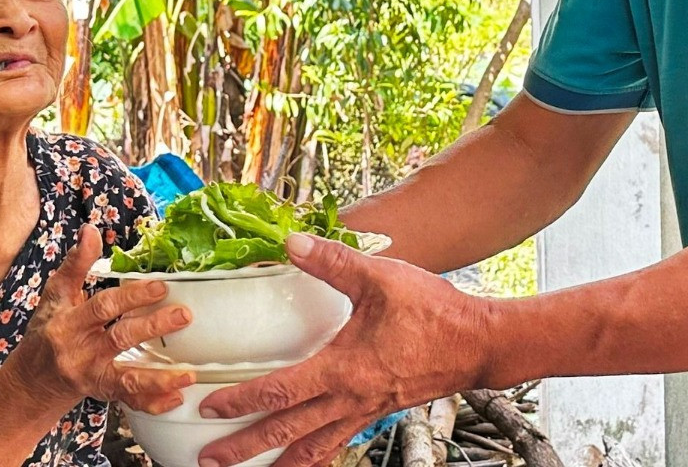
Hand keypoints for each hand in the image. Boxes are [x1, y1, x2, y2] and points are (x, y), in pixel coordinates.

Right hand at [11, 225, 196, 414]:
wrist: (31, 381)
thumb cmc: (46, 331)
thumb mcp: (54, 296)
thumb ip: (76, 265)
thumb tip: (91, 230)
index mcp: (68, 323)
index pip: (102, 307)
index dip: (131, 296)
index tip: (160, 285)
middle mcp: (81, 352)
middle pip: (120, 339)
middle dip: (153, 327)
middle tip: (184, 315)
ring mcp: (93, 377)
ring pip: (127, 379)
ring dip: (159, 379)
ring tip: (188, 374)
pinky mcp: (103, 393)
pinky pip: (129, 400)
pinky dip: (152, 402)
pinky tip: (175, 398)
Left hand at [196, 234, 497, 466]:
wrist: (479, 344)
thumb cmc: (435, 314)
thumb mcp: (380, 278)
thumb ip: (333, 262)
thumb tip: (292, 243)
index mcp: (343, 369)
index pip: (280, 391)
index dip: (240, 400)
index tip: (208, 405)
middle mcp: (350, 399)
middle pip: (286, 433)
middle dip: (245, 449)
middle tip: (210, 460)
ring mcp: (364, 411)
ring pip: (312, 447)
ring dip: (279, 462)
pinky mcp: (378, 411)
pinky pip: (338, 441)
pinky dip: (315, 454)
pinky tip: (305, 455)